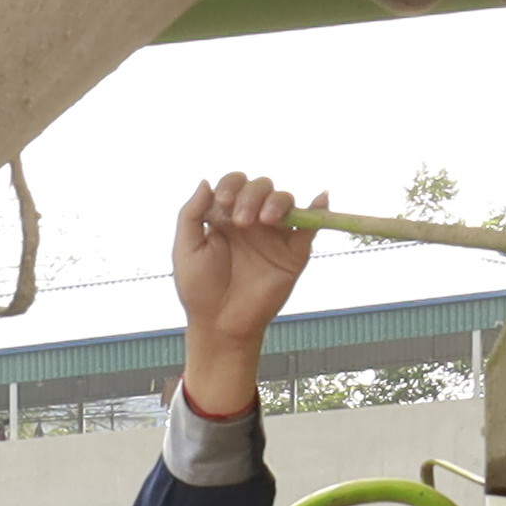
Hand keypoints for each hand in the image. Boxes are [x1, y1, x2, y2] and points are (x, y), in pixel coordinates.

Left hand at [167, 171, 313, 410]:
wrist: (220, 323)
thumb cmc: (199, 288)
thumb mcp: (186, 249)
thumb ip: (192, 214)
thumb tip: (206, 181)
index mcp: (225, 217)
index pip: (235, 184)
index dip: (232, 185)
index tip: (224, 203)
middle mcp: (252, 221)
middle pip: (262, 187)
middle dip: (252, 195)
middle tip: (242, 222)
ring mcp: (275, 235)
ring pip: (286, 200)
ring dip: (277, 202)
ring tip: (265, 221)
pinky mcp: (294, 252)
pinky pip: (312, 225)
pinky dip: (319, 209)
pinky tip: (319, 199)